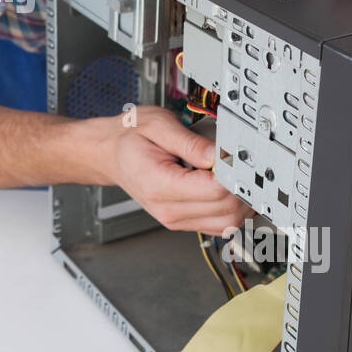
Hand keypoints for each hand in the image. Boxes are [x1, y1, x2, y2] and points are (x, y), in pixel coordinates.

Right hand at [107, 105, 254, 235]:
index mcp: (161, 185)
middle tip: (240, 163)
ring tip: (234, 175)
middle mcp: (168, 209)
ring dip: (241, 203)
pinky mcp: (181, 221)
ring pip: (226, 224)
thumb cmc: (128, 137)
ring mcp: (174, 219)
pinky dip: (231, 211)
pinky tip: (228, 190)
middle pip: (226, 211)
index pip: (216, 190)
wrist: (108, 153)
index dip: (234, 173)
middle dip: (242, 188)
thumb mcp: (158, 125)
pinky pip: (217, 226)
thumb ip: (191, 142)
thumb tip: (220, 154)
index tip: (236, 156)